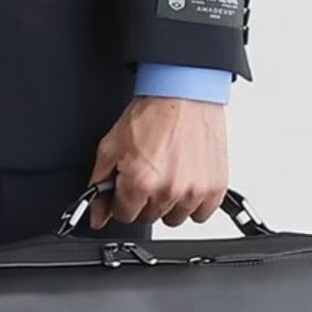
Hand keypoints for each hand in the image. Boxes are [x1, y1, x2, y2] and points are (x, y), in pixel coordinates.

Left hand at [85, 95, 229, 228]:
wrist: (183, 94)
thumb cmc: (151, 115)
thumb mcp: (111, 146)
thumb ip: (99, 185)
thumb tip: (96, 216)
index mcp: (139, 182)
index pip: (124, 215)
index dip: (123, 199)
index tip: (129, 186)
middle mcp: (167, 190)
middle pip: (149, 217)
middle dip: (145, 199)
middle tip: (150, 173)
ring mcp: (194, 191)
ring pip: (175, 218)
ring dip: (170, 202)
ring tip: (169, 173)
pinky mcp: (215, 188)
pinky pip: (202, 214)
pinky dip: (194, 202)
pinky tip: (187, 179)